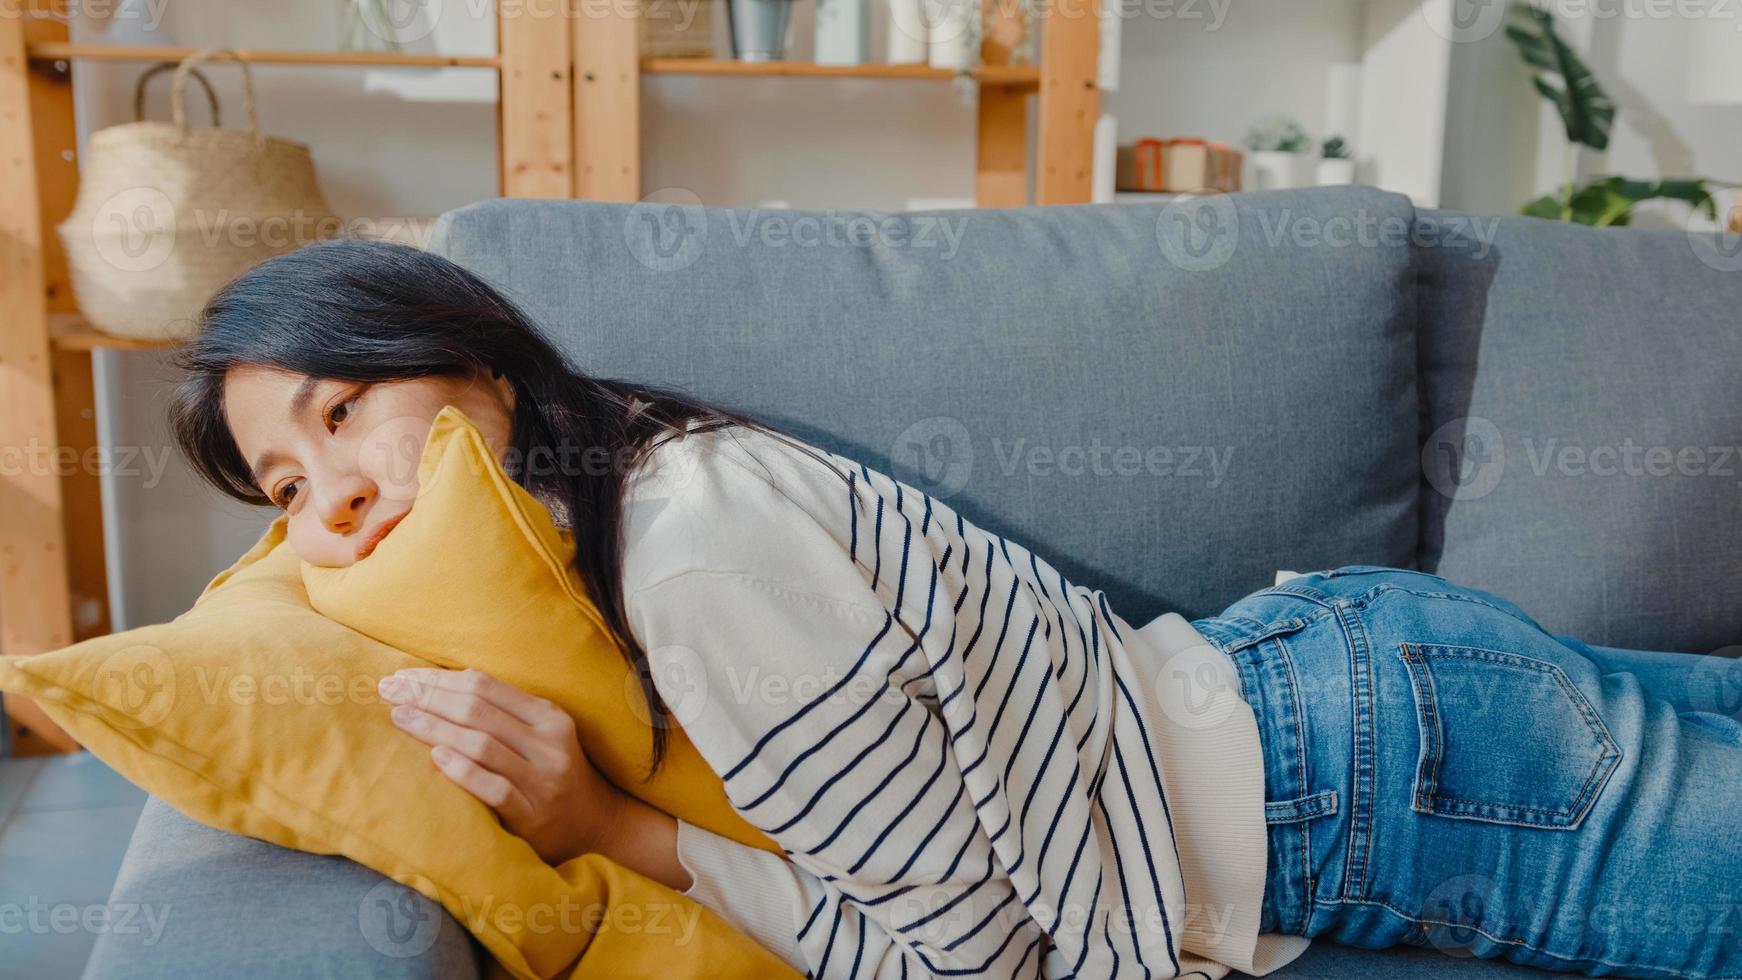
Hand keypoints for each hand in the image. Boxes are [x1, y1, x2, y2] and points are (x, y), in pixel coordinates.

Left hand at [378, 667, 626, 866]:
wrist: (593, 826)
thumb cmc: (552, 773)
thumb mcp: (540, 734)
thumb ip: (503, 711)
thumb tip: (443, 681)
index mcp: (548, 715)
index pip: (485, 685)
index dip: (439, 678)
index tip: (401, 676)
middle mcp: (549, 742)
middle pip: (478, 710)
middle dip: (428, 696)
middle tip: (388, 691)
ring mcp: (542, 779)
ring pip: (482, 744)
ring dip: (434, 728)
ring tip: (399, 718)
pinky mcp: (532, 814)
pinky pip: (494, 788)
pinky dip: (463, 771)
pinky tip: (435, 758)